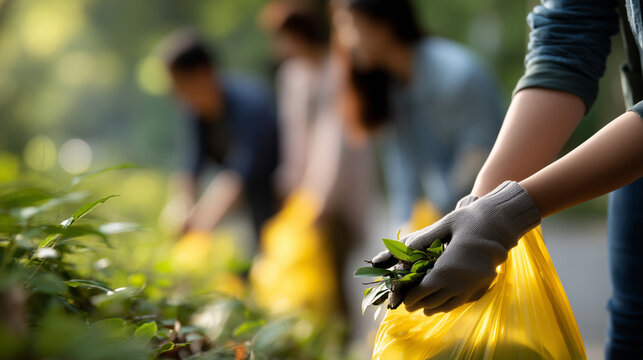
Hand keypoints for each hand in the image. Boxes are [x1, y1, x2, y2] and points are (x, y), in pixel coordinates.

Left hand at [372, 181, 540, 314]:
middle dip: (420, 304)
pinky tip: (445, 303)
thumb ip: (423, 240)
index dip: (412, 297)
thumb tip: (402, 253)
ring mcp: (474, 286)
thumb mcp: (444, 225)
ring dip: (435, 307)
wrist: (503, 222)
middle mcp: (461, 282)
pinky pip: (464, 301)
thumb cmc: (471, 220)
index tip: (404, 300)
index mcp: (448, 268)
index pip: (424, 290)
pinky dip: (451, 304)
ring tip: (424, 309)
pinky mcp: (484, 285)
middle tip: (409, 306)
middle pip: (435, 301)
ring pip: (450, 304)